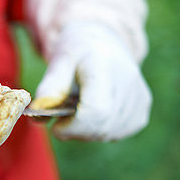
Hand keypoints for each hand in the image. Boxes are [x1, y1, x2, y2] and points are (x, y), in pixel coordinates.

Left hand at [30, 22, 151, 140]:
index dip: (72, 127)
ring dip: (86, 131)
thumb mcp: (56, 65)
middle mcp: (128, 82)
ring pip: (107, 134)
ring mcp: (138, 99)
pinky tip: (94, 113)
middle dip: (75, 131)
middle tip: (64, 119)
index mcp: (104, 66)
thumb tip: (38, 118)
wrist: (104, 45)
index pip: (96, 111)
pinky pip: (116, 134)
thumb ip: (47, 90)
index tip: (57, 124)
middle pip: (101, 127)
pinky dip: (99, 131)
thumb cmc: (76, 55)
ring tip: (79, 110)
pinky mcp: (141, 112)